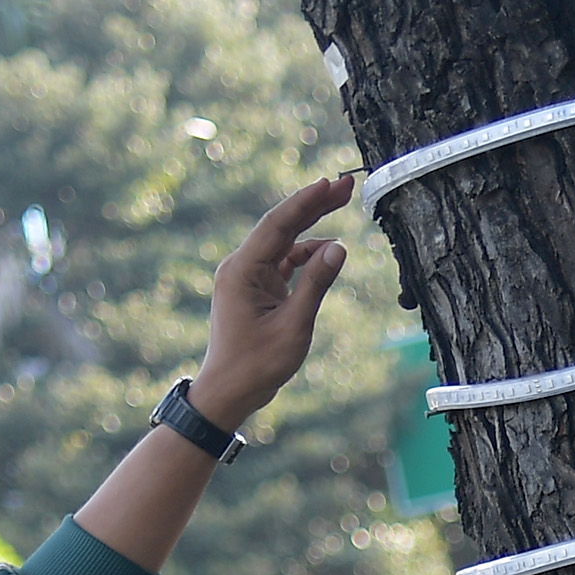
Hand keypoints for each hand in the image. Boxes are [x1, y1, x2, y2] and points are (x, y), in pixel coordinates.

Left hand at [192, 175, 355, 431]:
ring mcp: (247, 276)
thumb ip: (316, 283)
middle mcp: (240, 266)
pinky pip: (283, 263)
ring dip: (313, 229)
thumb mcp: (294, 325)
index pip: (278, 224)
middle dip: (314, 205)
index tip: (331, 183)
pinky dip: (305, 257)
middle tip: (346, 185)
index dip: (307, 201)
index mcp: (242, 270)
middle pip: (282, 226)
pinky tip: (328, 253)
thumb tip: (338, 248)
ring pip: (284, 242)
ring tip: (342, 208)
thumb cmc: (256, 365)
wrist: (229, 392)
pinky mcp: (254, 288)